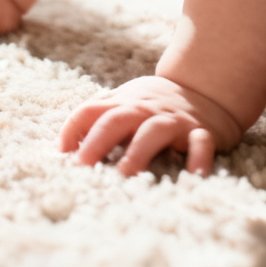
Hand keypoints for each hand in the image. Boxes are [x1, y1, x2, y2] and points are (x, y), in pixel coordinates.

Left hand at [59, 75, 237, 176]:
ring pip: (154, 131)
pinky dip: (198, 158)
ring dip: (139, 151)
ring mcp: (173, 120)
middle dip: (97, 141)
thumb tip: (66, 143)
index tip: (62, 153)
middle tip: (81, 166)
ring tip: (125, 173)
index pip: (91, 110)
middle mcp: (145, 110)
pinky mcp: (201, 131)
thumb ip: (99, 115)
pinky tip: (194, 176)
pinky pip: (200, 143)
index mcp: (123, 103)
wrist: (203, 89)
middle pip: (117, 120)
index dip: (73, 128)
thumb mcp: (124, 101)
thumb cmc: (153, 104)